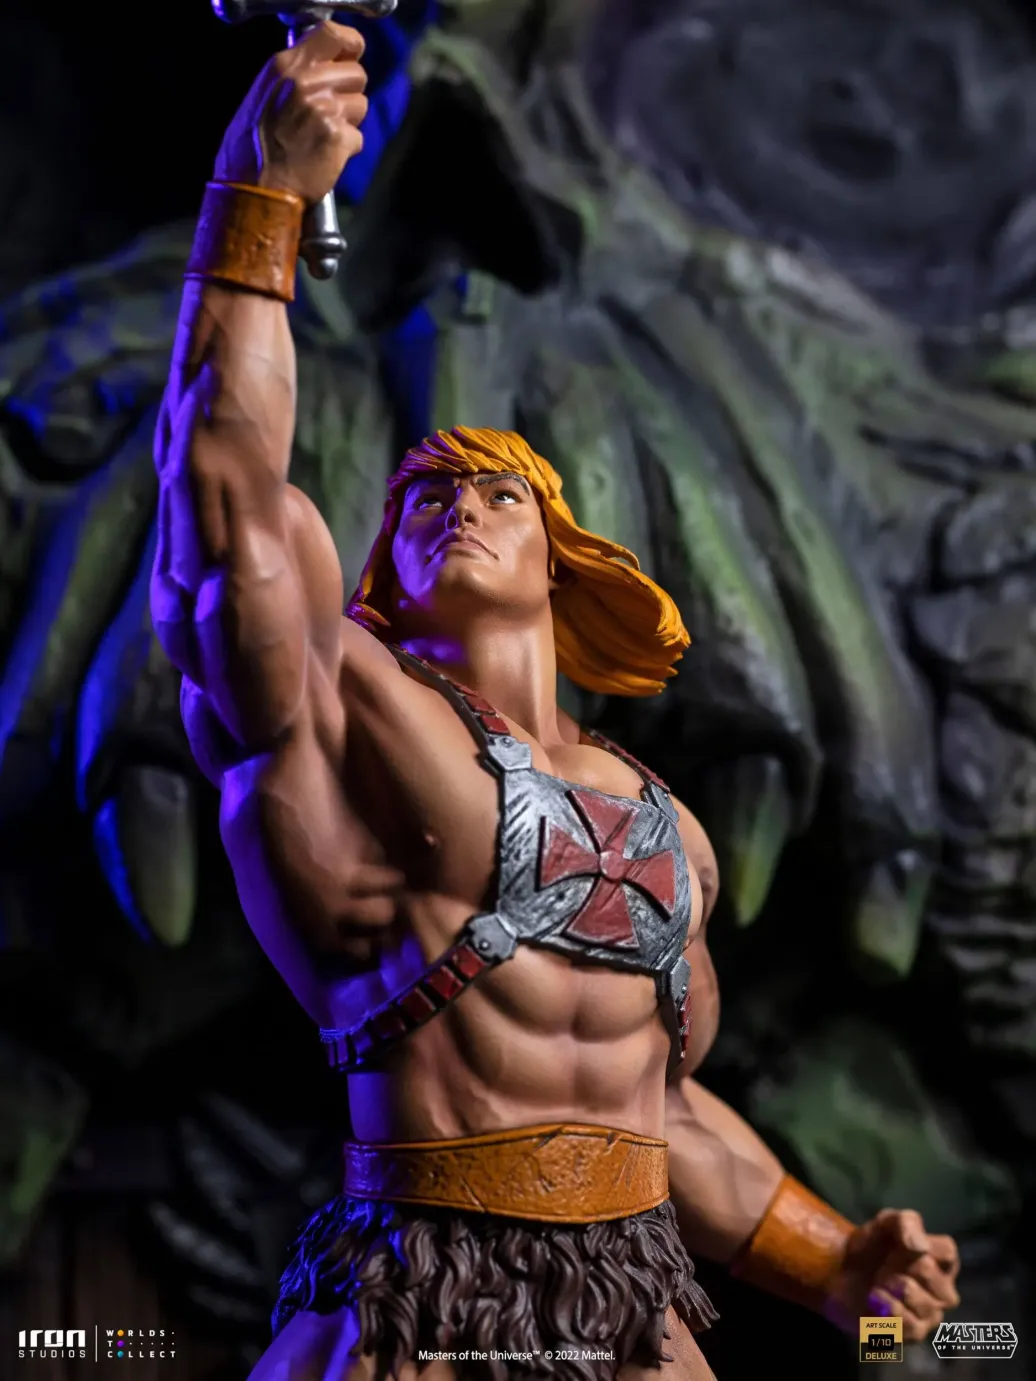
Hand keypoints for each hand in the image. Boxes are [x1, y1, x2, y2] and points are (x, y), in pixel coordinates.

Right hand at [214, 21, 368, 203]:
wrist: (255, 187)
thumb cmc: (254, 146)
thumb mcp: (265, 93)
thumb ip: (295, 74)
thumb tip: (323, 64)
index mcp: (286, 66)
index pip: (333, 35)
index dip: (350, 46)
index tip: (350, 56)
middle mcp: (307, 83)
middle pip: (356, 73)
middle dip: (349, 92)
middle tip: (328, 112)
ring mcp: (325, 110)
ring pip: (360, 105)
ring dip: (348, 121)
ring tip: (322, 135)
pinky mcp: (338, 138)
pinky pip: (358, 137)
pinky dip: (346, 148)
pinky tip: (324, 155)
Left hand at [824, 1208, 960, 1341]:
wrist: (841, 1272)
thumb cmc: (871, 1245)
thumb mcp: (885, 1223)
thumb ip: (905, 1223)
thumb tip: (919, 1247)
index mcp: (941, 1260)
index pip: (947, 1252)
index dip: (918, 1246)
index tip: (897, 1244)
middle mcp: (942, 1289)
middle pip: (936, 1279)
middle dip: (902, 1267)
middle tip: (884, 1264)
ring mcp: (930, 1313)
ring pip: (926, 1306)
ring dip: (894, 1289)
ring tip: (878, 1281)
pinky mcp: (913, 1333)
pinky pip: (912, 1327)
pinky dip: (889, 1309)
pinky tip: (874, 1297)